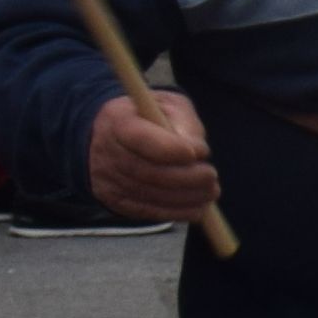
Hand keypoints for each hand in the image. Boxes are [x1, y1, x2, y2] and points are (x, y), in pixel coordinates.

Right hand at [81, 89, 209, 224]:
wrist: (110, 136)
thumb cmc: (149, 117)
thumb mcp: (168, 105)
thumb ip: (184, 122)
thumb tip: (197, 151)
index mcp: (118, 121)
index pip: (141, 138)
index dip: (171, 149)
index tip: (200, 152)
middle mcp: (106, 151)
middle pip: (146, 171)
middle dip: (185, 177)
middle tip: (211, 175)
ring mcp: (107, 179)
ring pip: (149, 194)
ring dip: (185, 197)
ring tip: (211, 191)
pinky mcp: (115, 200)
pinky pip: (146, 211)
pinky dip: (176, 212)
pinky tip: (199, 207)